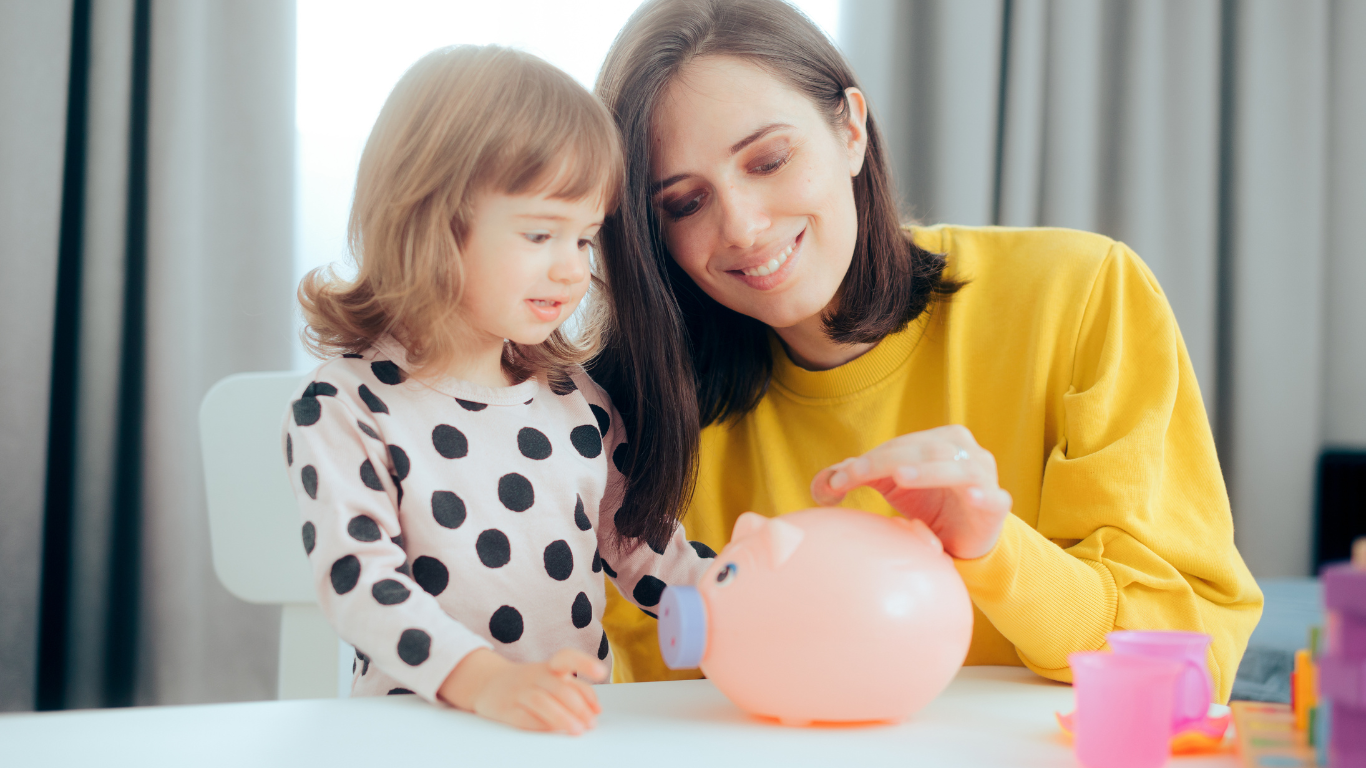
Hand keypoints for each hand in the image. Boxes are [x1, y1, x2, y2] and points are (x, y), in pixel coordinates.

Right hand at [438, 648, 606, 734]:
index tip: (602, 672)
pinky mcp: (506, 708)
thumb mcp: (551, 679)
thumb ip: (573, 690)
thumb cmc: (529, 682)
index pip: (568, 658)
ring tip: (577, 731)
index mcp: (549, 666)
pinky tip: (553, 732)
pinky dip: (541, 725)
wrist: (487, 682)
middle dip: (579, 707)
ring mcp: (519, 691)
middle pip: (559, 688)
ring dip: (563, 718)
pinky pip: (524, 717)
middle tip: (591, 723)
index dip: (585, 663)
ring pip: (543, 702)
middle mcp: (535, 675)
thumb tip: (595, 710)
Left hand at [810, 425, 1011, 559]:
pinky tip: (974, 498)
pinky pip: (995, 498)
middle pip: (924, 451)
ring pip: (957, 468)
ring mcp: (985, 477)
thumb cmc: (928, 503)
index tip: (839, 481)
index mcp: (941, 439)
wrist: (965, 537)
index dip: (868, 460)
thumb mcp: (891, 485)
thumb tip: (823, 482)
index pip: (899, 446)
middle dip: (886, 463)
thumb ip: (859, 475)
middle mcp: (966, 451)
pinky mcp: (997, 506)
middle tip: (855, 477)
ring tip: (901, 477)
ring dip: (929, 471)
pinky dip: (985, 496)